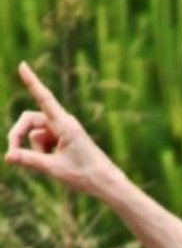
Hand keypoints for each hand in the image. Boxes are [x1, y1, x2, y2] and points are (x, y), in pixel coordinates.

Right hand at [6, 62, 120, 196]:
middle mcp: (63, 123)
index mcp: (65, 124)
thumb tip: (7, 156)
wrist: (106, 182)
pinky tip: (55, 163)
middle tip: (12, 154)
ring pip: (35, 134)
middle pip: (29, 120)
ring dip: (35, 150)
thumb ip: (29, 160)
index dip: (32, 82)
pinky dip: (42, 153)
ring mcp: (63, 131)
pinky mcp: (63, 140)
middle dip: (18, 135)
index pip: (44, 98)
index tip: (22, 65)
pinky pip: (43, 142)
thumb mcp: (53, 168)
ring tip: (51, 164)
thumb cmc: (85, 174)